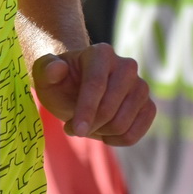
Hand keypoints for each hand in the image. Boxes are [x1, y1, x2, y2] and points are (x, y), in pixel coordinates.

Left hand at [32, 44, 154, 144]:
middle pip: (110, 107)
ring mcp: (141, 86)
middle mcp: (127, 66)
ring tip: (89, 126)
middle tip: (72, 127)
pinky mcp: (148, 105)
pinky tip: (105, 133)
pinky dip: (118, 140)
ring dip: (101, 133)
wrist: (76, 90)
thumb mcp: (44, 75)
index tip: (74, 130)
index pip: (96, 85)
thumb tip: (57, 69)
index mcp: (102, 53)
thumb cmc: (59, 83)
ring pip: (123, 123)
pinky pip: (137, 133)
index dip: (85, 110)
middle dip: (90, 124)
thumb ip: (46, 69)